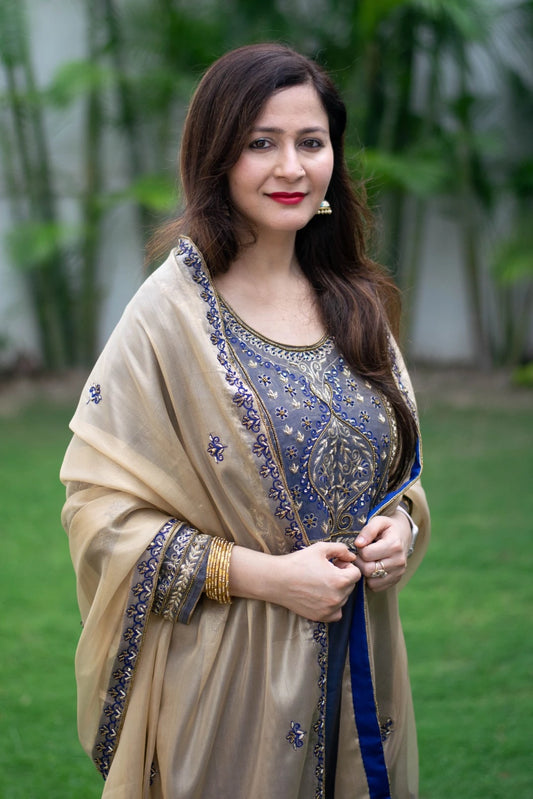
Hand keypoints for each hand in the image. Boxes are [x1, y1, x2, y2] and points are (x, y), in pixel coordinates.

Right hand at [229, 541, 360, 622]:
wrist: (277, 580)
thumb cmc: (298, 562)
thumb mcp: (320, 548)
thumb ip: (341, 549)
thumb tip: (352, 556)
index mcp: (340, 580)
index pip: (356, 573)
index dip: (347, 565)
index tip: (335, 563)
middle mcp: (337, 598)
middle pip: (351, 586)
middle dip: (342, 577)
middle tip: (327, 570)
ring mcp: (329, 609)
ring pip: (344, 599)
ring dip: (337, 590)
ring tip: (321, 582)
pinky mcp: (320, 617)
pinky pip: (336, 613)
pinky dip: (333, 606)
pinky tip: (322, 596)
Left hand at [354, 511, 411, 591]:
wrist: (403, 535)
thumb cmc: (387, 528)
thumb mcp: (378, 521)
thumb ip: (368, 530)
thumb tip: (358, 544)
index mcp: (394, 545)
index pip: (367, 554)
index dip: (360, 549)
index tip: (362, 545)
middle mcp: (399, 561)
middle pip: (368, 570)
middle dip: (360, 562)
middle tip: (362, 555)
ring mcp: (399, 572)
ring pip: (371, 581)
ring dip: (365, 572)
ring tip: (367, 561)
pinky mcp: (396, 580)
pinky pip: (376, 587)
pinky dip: (370, 579)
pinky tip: (372, 568)